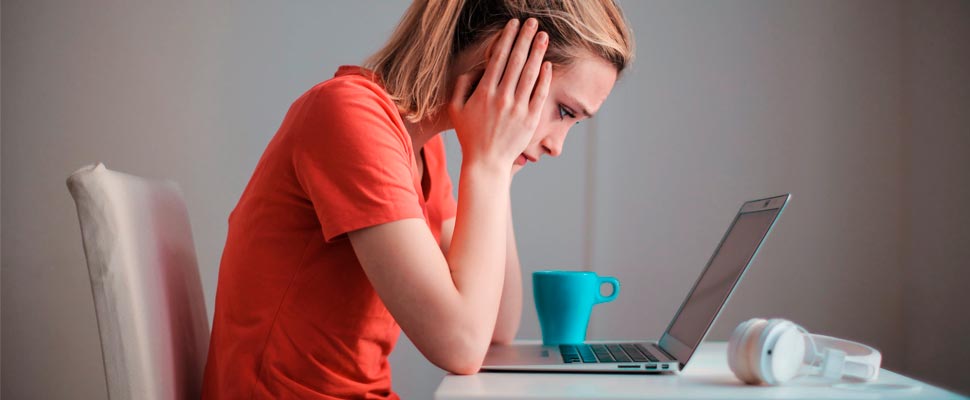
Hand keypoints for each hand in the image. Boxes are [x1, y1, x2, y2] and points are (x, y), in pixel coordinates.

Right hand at [449, 18, 551, 170]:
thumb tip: (475, 68)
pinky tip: (548, 64)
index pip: (498, 58)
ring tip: (543, 36)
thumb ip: (461, 85)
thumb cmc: (469, 135)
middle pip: (516, 61)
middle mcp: (502, 97)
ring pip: (530, 74)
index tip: (513, 24)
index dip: (507, 38)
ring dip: (538, 52)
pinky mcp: (530, 119)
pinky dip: (544, 78)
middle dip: (525, 38)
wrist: (486, 162)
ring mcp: (518, 108)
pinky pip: (540, 94)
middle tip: (533, 22)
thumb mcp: (456, 109)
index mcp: (484, 92)